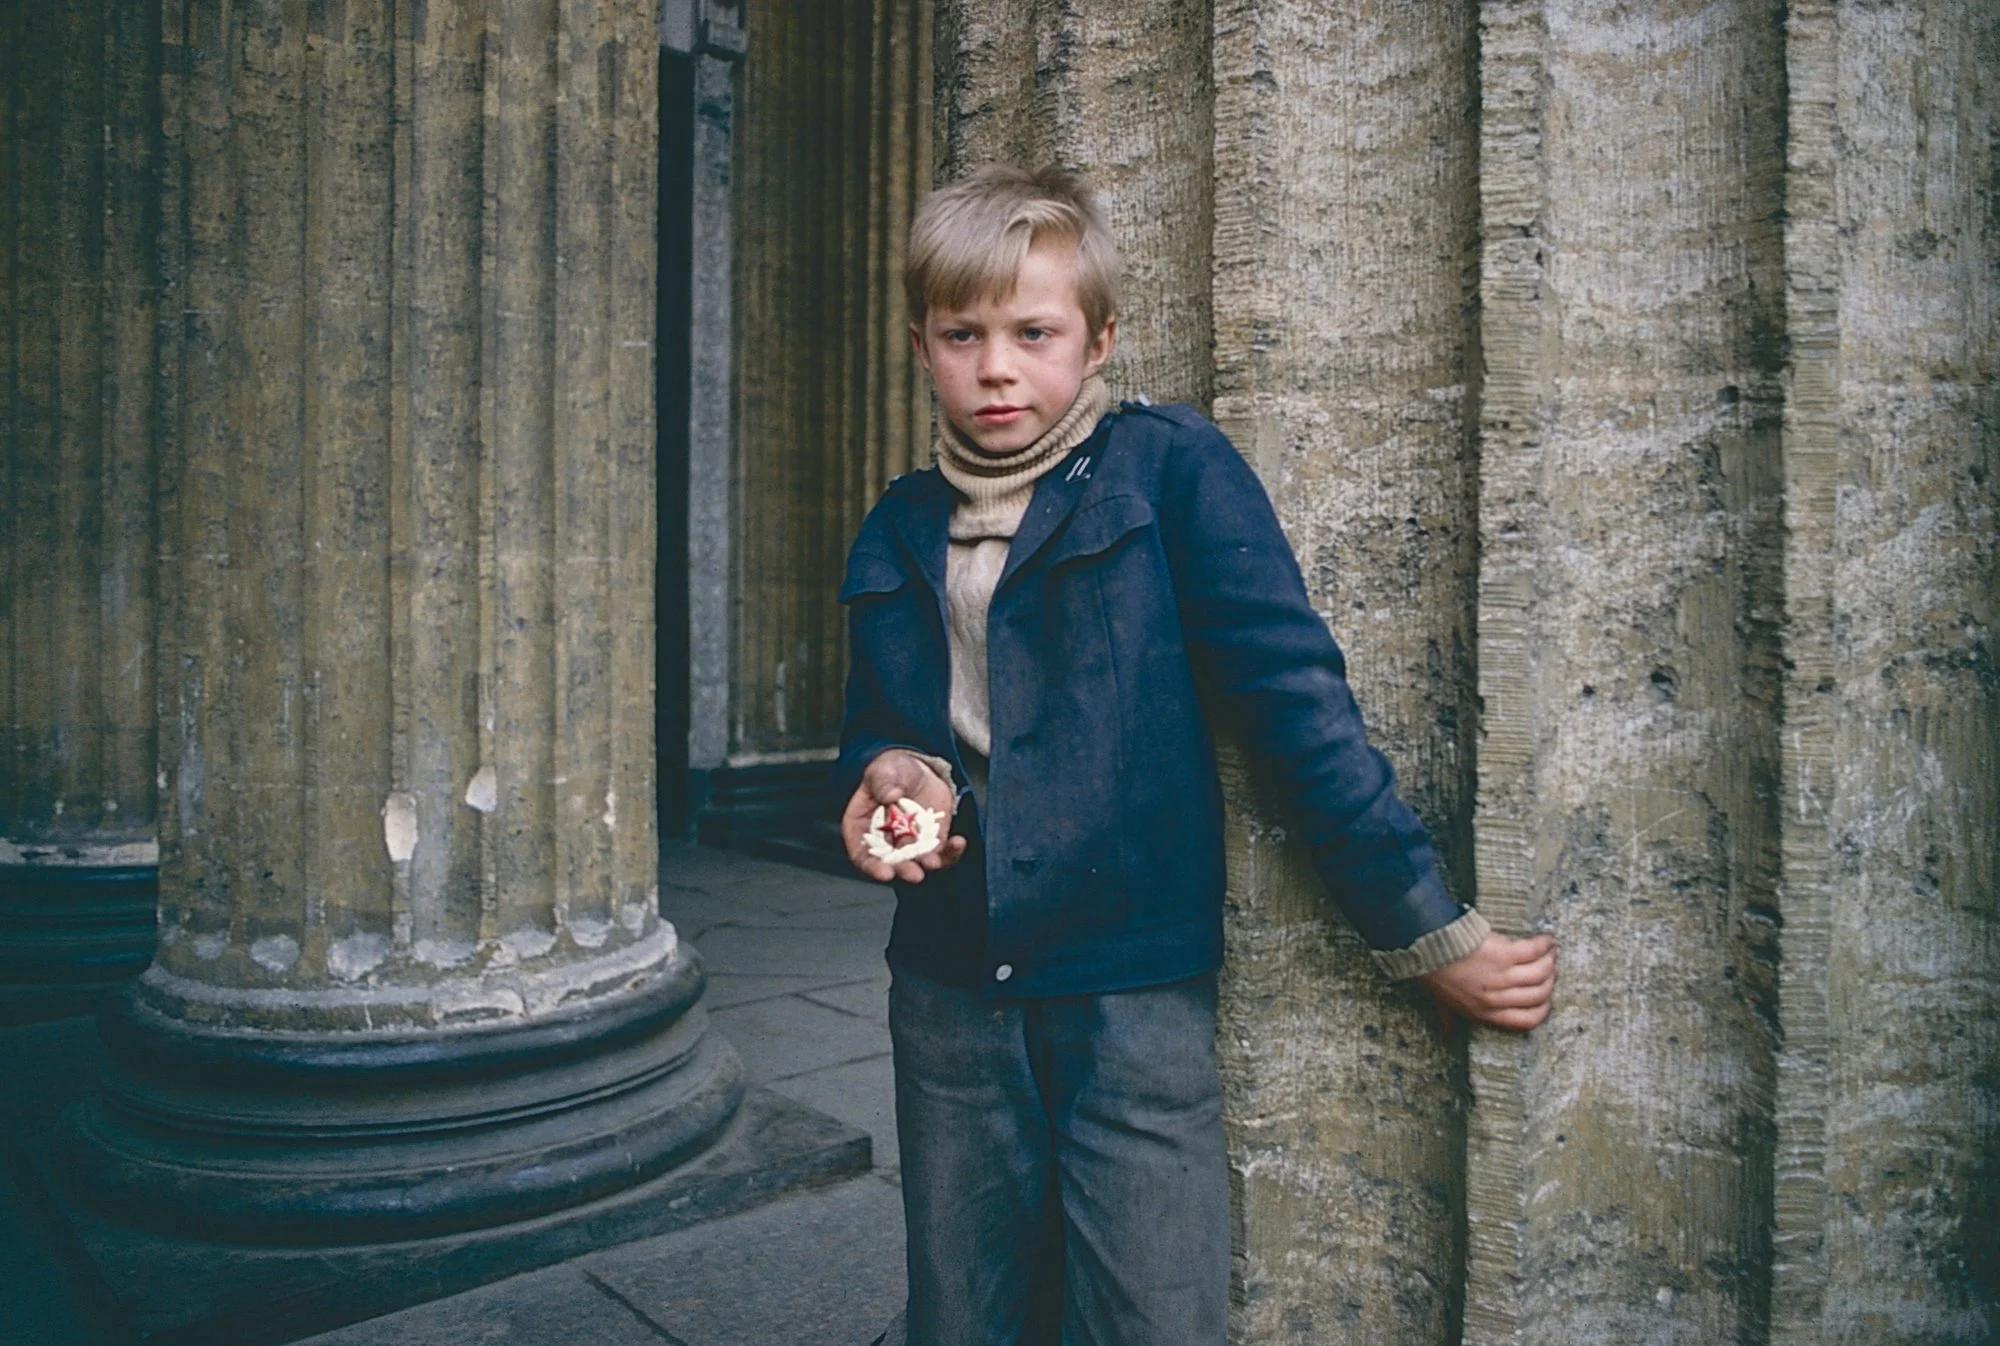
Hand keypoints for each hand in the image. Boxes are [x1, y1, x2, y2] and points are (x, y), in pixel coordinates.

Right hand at [841, 750, 968, 884]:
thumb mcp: (883, 770)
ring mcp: (910, 845)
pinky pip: (942, 853)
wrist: (917, 771)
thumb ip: (882, 782)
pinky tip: (958, 842)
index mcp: (862, 829)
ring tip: (936, 861)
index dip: (872, 867)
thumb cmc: (891, 771)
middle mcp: (885, 843)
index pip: (862, 855)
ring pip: (918, 863)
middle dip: (904, 870)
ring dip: (927, 866)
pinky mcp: (932, 843)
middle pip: (892, 864)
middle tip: (915, 874)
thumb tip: (889, 796)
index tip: (885, 873)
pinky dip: (951, 852)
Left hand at [1420, 932, 1555, 1032]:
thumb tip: (1449, 1033)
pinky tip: (1548, 940)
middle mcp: (1497, 998)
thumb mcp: (1443, 1003)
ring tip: (1551, 952)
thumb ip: (1449, 1018)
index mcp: (1485, 1013)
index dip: (1542, 1010)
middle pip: (1538, 995)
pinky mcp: (1504, 954)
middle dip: (1549, 983)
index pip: (1526, 1021)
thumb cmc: (1436, 973)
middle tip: (1551, 971)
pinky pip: (1534, 951)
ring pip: (1540, 973)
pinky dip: (1545, 945)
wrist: (1427, 947)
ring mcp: (1502, 976)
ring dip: (1550, 962)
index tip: (1547, 1000)